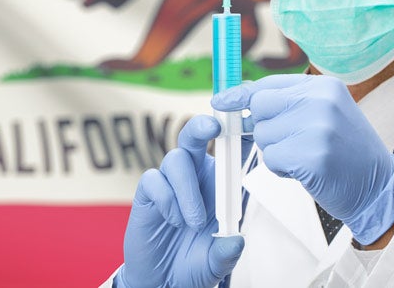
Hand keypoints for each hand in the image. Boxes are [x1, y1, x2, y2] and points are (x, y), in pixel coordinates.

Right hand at [116, 115, 244, 287]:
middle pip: (196, 135)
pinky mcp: (149, 192)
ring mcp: (171, 181)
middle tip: (212, 128)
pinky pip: (154, 180)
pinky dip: (167, 199)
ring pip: (177, 159)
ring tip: (192, 222)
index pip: (230, 150)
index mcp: (219, 182)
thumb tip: (236, 241)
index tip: (245, 121)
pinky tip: (173, 219)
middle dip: (204, 125)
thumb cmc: (194, 262)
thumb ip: (226, 253)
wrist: (163, 280)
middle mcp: (196, 175)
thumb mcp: (217, 263)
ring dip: (187, 190)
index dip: (237, 131)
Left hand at [211, 74, 393, 244]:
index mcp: (323, 86)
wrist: (378, 187)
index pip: (269, 83)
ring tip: (305, 156)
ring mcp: (318, 127)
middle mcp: (321, 100)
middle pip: (260, 106)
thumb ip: (289, 103)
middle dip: (265, 127)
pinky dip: (281, 169)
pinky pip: (272, 159)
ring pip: (264, 135)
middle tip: (289, 142)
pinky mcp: (312, 156)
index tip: (220, 100)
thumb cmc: (346, 152)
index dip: (241, 94)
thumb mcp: (324, 114)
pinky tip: (305, 171)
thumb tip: (241, 98)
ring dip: (275, 151)